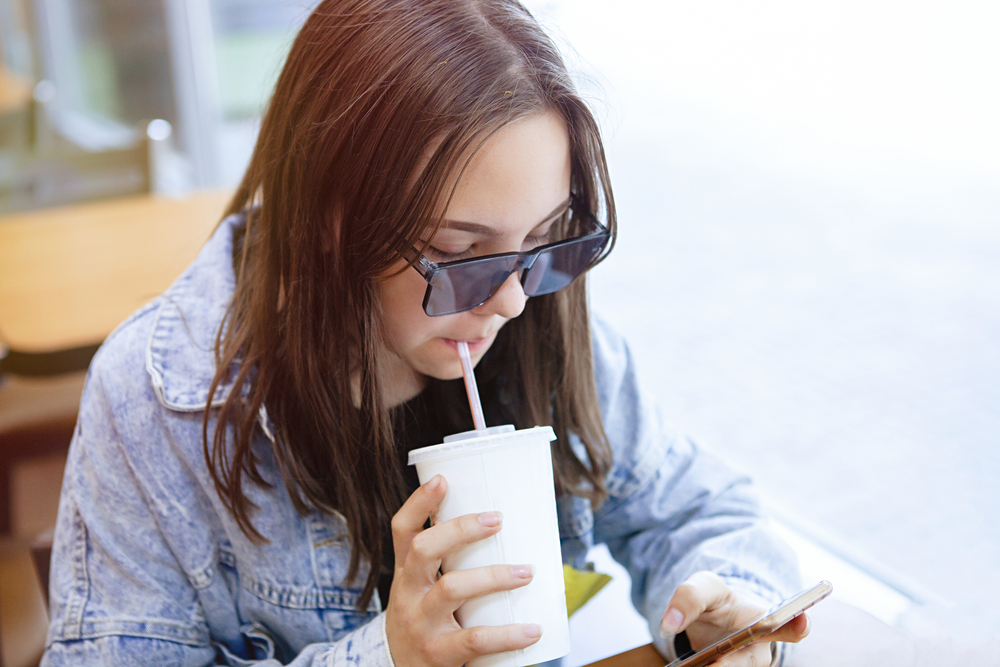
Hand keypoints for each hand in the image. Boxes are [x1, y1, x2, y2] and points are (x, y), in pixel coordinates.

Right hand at [384, 474, 542, 666]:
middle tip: (497, 519)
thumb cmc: (425, 617)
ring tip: (526, 571)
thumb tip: (504, 523)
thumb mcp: (423, 586)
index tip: (442, 479)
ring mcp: (421, 623)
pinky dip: (508, 635)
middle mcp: (408, 593)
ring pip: (451, 589)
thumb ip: (450, 560)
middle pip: (423, 550)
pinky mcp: (438, 653)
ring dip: (493, 576)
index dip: (418, 503)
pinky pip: (475, 639)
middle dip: (460, 530)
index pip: (402, 530)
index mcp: (406, 571)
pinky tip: (532, 629)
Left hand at [659, 571, 809, 666]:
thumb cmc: (717, 601)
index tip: (801, 621)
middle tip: (713, 663)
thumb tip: (669, 625)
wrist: (713, 621)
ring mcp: (745, 665)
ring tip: (697, 663)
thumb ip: (688, 598)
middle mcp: (760, 652)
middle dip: (730, 665)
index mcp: (764, 622)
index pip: (790, 627)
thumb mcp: (704, 588)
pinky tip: (689, 666)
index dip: (798, 625)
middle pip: (751, 664)